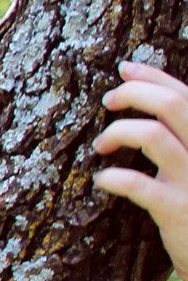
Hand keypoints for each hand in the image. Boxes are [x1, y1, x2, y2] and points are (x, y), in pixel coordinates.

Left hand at [95, 61, 187, 273]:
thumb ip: (180, 134)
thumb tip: (145, 91)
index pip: (186, 94)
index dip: (153, 76)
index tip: (124, 69)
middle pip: (172, 105)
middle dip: (133, 94)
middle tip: (108, 100)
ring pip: (152, 135)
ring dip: (117, 132)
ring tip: (101, 146)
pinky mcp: (177, 210)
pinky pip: (137, 184)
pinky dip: (112, 177)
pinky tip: (101, 180)